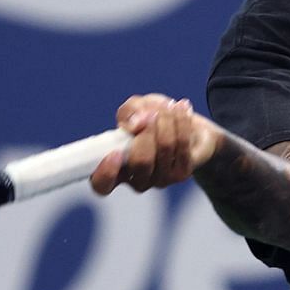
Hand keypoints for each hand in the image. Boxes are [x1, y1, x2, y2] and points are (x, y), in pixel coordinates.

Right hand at [89, 94, 219, 194]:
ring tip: (167, 105)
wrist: (187, 124)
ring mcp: (160, 180)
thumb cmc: (151, 119)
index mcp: (115, 169)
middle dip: (146, 130)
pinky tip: (181, 107)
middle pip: (140, 162)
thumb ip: (129, 113)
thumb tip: (135, 124)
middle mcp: (137, 180)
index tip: (114, 153)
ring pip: (164, 147)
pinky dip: (181, 120)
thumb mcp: (134, 109)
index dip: (106, 173)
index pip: (102, 184)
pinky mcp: (182, 173)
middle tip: (150, 113)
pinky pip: (182, 143)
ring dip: (165, 119)